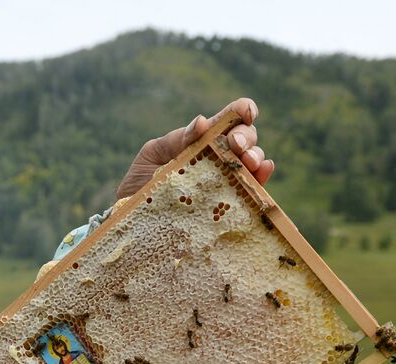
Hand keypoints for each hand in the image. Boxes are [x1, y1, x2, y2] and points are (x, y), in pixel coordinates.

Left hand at [115, 97, 273, 199]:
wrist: (132, 219)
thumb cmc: (140, 185)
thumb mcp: (152, 157)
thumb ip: (176, 140)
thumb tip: (202, 122)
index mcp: (199, 141)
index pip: (226, 120)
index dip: (241, 111)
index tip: (246, 111)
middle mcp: (217, 158)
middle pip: (245, 138)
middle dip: (245, 137)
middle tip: (235, 145)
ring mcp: (225, 180)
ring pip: (252, 161)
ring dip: (255, 156)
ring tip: (249, 162)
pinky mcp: (228, 205)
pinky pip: (252, 189)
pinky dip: (262, 178)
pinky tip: (263, 172)